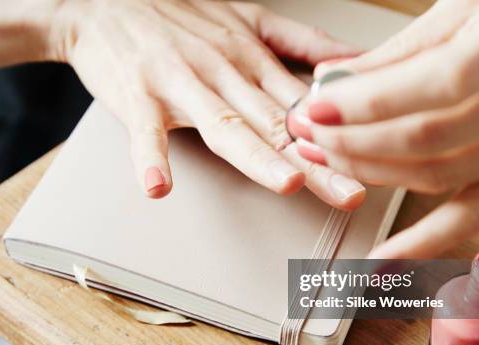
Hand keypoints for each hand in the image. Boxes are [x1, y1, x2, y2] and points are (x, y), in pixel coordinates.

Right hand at [54, 0, 365, 207]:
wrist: (104, 1)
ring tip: (284, 181)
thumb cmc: (179, 15)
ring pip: (224, 123)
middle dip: (317, 161)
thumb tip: (352, 59)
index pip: (303, 105)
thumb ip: (301, 42)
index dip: (340, 135)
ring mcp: (181, 82)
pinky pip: (144, 129)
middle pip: (276, 123)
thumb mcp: (249, 17)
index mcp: (252, 59)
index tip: (373, 163)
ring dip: (255, 154)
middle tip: (349, 192)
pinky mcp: (138, 93)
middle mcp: (224, 71)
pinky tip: (158, 185)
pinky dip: (150, 157)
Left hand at [303, 0, 478, 257]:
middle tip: (306, 129)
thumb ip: (400, 50)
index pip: (438, 83)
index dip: (369, 101)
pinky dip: (423, 242)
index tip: (318, 106)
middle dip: (350, 138)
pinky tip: (382, 259)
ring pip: (434, 176)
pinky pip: (471, 216)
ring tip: (322, 157)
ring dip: (367, 172)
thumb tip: (333, 81)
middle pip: (425, 138)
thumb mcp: (468, 4)